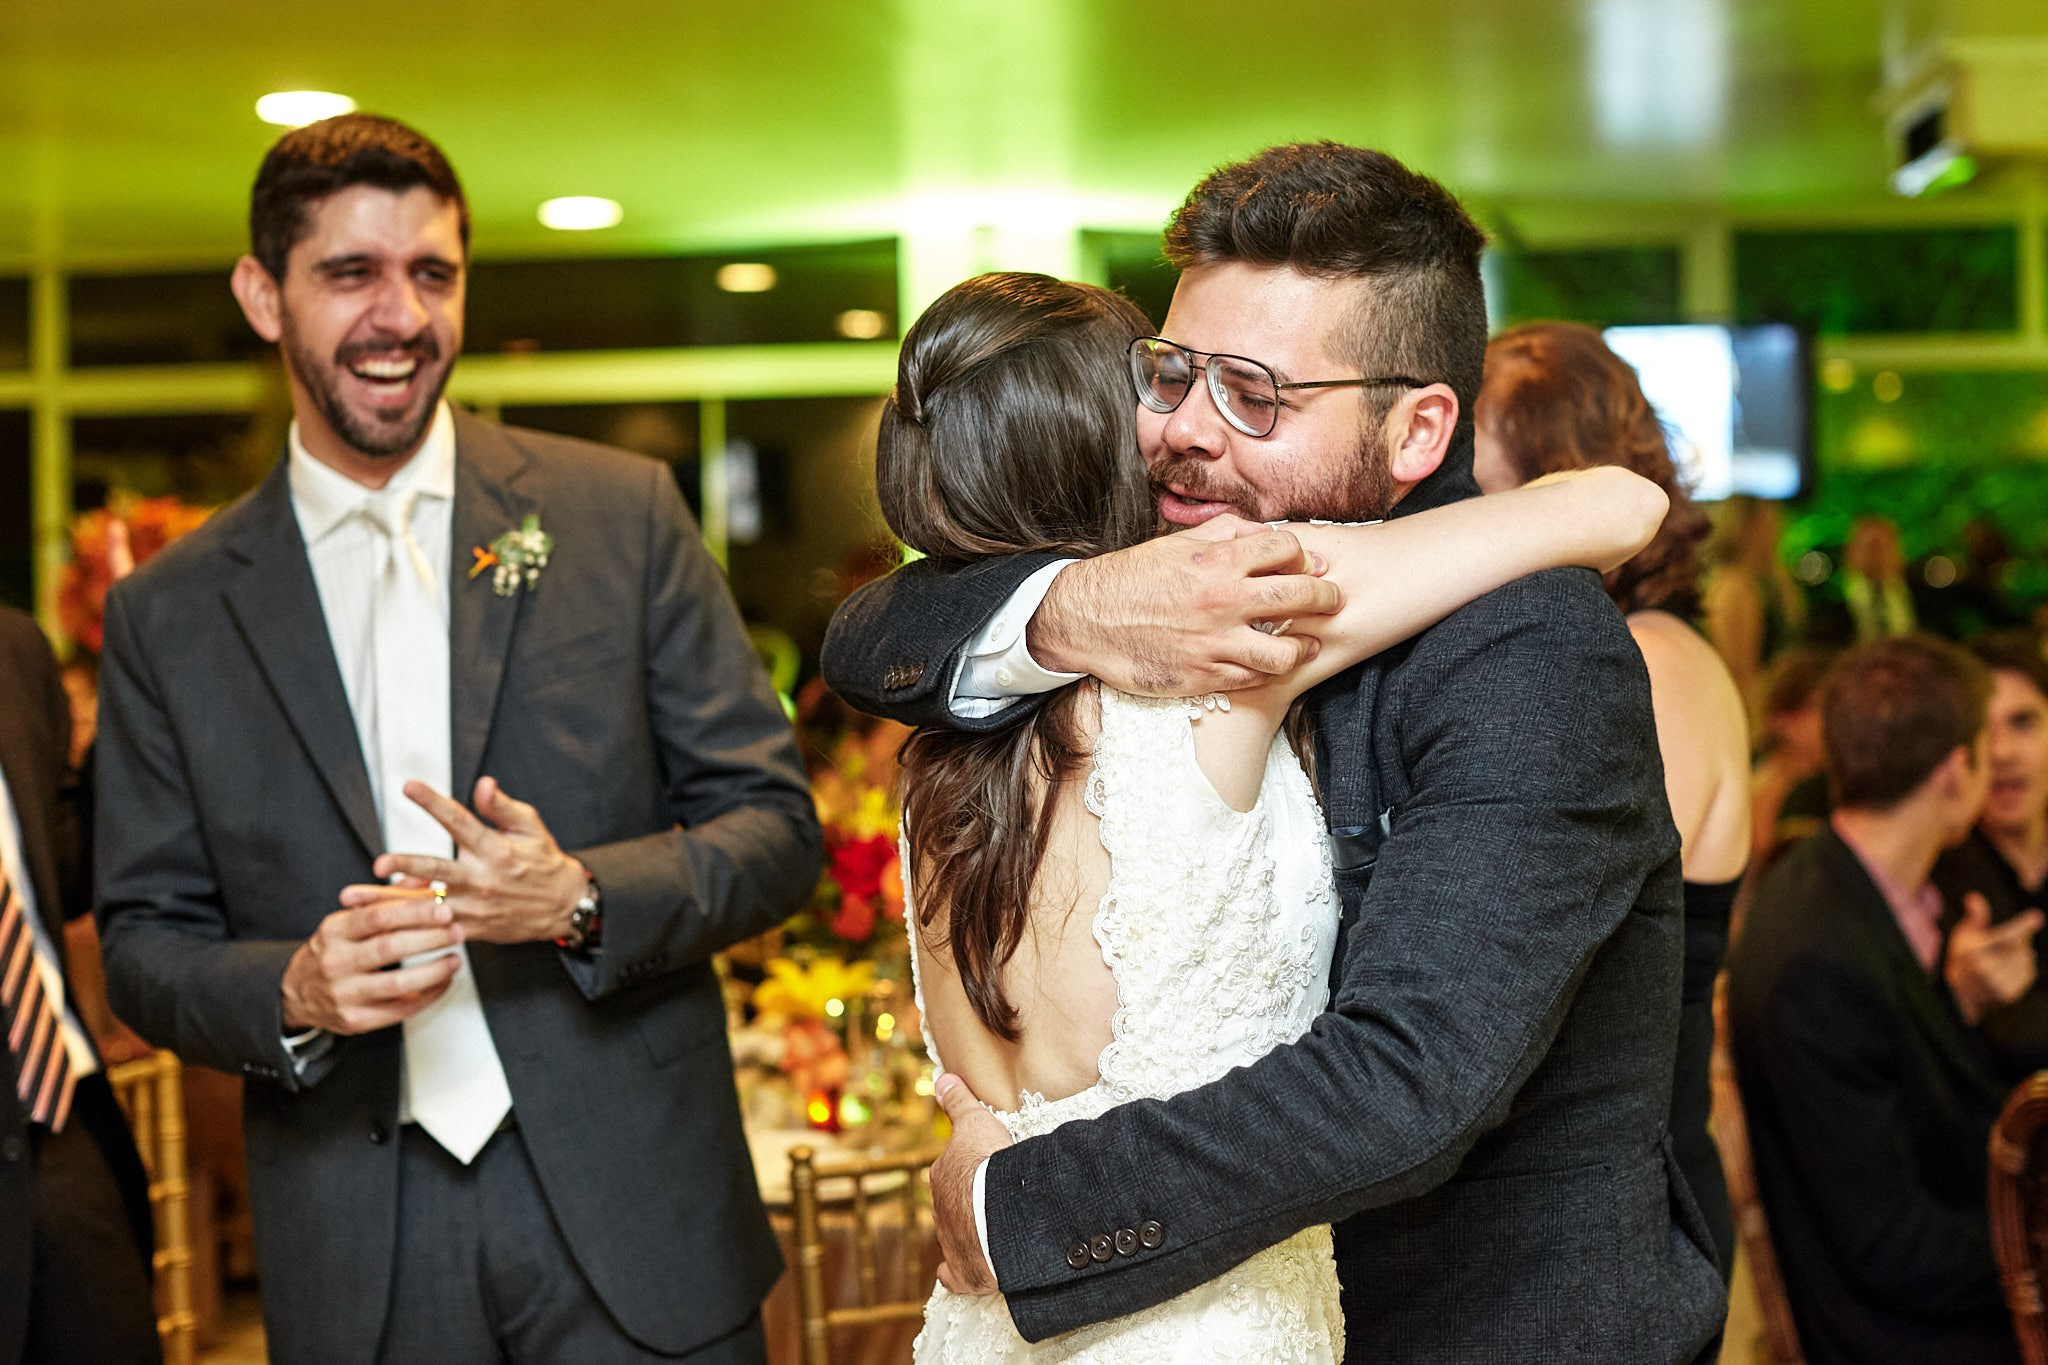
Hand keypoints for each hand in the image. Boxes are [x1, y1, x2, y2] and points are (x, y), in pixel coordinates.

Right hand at [280, 891, 463, 1033]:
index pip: (377, 916)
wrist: (298, 992)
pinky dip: (427, 996)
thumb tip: (425, 882)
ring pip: (398, 984)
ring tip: (455, 959)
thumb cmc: (334, 950)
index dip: (414, 911)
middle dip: (430, 938)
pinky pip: (399, 1010)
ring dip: (434, 971)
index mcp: (334, 931)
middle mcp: (335, 962)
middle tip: (456, 931)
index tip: (443, 907)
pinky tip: (442, 982)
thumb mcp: (348, 920)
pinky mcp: (355, 1021)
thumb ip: (387, 900)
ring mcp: (343, 994)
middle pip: (390, 948)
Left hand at [339, 777, 587, 944]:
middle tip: (380, 862)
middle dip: (408, 867)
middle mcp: (483, 879)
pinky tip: (376, 922)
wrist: (564, 907)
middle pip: (439, 871)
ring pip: (425, 905)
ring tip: (355, 897)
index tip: (408, 786)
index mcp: (496, 850)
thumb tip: (481, 783)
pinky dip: (406, 925)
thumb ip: (501, 806)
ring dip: (388, 902)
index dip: (434, 803)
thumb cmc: (543, 861)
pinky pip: (433, 929)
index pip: (461, 821)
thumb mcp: (530, 826)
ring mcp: (475, 908)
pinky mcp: (471, 929)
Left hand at [930, 1072, 1014, 1296]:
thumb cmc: (988, 1166)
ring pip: (953, 1235)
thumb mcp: (975, 1122)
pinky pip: (953, 1274)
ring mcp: (950, 1242)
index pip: (951, 1171)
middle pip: (951, 1203)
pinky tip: (952, 1274)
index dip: (967, 1168)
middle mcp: (941, 1211)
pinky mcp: (963, 1271)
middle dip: (965, 1201)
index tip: (981, 1169)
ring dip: (966, 1232)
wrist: (998, 1215)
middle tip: (987, 1198)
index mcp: (942, 1177)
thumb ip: (958, 1102)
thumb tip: (942, 1077)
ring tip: (986, 1231)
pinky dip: (953, 1274)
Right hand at [1026, 517, 1339, 694]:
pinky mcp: (1203, 677)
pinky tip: (1272, 663)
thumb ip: (1224, 533)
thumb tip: (1265, 532)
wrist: (1086, 621)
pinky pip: (1253, 679)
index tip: (1307, 564)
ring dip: (1303, 645)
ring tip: (1308, 642)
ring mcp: (1214, 644)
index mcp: (1216, 562)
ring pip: (1284, 652)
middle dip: (1325, 596)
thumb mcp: (1175, 543)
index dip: (1302, 555)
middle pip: (1299, 597)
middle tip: (1332, 599)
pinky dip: (1268, 671)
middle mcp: (1222, 602)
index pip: (1285, 549)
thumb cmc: (1131, 579)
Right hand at [1946, 892, 2042, 1024]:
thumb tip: (1974, 897)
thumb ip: (1975, 916)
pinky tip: (2009, 969)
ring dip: (2021, 954)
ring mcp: (1998, 983)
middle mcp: (1986, 969)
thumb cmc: (1963, 957)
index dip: (2023, 926)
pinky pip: (2028, 973)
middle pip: (2019, 946)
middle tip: (2006, 941)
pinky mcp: (2008, 993)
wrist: (1960, 993)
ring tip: (2004, 957)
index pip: (2004, 936)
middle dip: (2019, 940)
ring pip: (2026, 959)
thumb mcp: (1963, 935)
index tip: (2037, 917)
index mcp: (1975, 952)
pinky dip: (2024, 967)